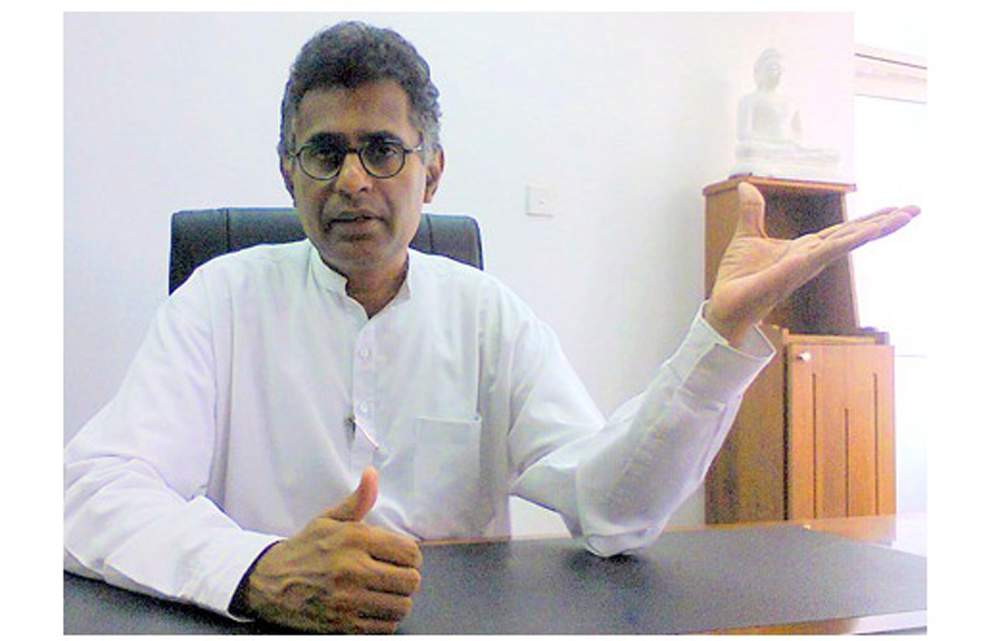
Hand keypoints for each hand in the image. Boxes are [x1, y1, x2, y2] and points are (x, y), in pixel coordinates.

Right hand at [240, 467, 421, 632]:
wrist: (268, 582)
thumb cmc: (303, 549)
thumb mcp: (328, 519)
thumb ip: (357, 500)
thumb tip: (372, 474)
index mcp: (354, 539)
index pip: (409, 552)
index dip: (411, 557)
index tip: (402, 559)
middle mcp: (353, 569)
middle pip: (410, 581)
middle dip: (406, 578)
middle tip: (394, 576)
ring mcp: (348, 600)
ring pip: (401, 606)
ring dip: (397, 600)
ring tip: (384, 593)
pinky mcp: (343, 625)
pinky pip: (384, 627)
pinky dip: (383, 620)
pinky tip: (371, 608)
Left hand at [704, 182, 919, 344]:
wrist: (724, 304)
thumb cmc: (738, 278)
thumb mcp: (747, 236)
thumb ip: (752, 212)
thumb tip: (747, 187)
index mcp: (805, 248)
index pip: (842, 231)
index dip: (867, 220)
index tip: (894, 209)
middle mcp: (812, 257)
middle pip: (854, 235)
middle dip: (883, 223)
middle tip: (914, 210)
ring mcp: (807, 264)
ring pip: (848, 242)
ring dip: (876, 229)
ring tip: (905, 216)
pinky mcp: (796, 270)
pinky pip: (826, 251)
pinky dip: (847, 240)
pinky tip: (868, 231)